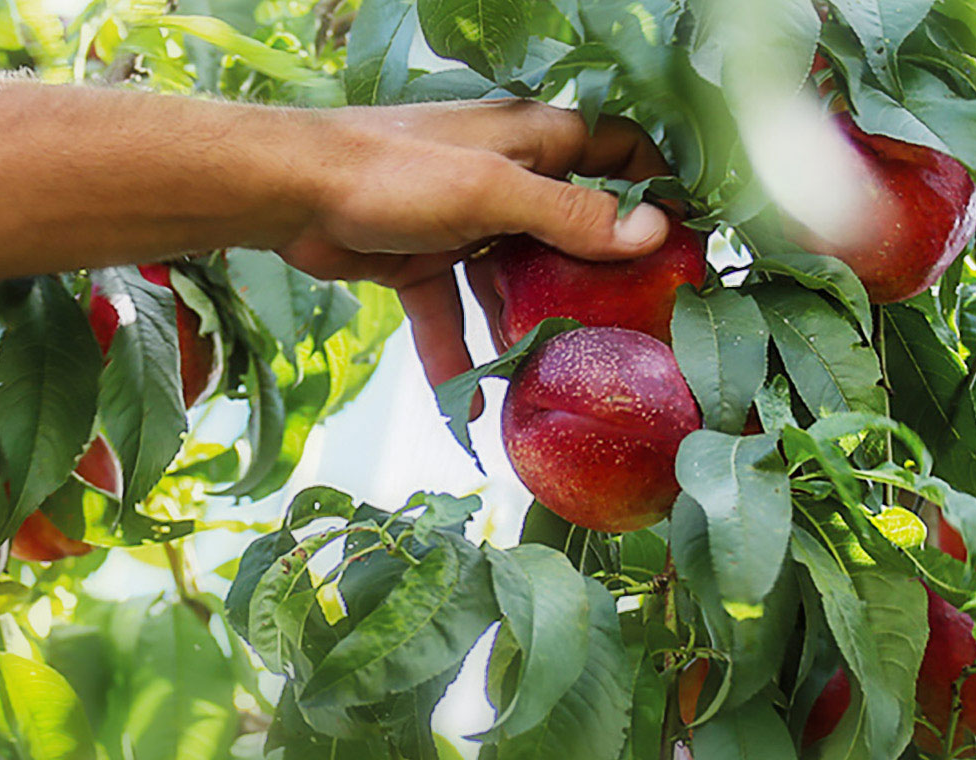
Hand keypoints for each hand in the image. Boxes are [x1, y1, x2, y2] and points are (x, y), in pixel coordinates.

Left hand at [278, 100, 675, 412]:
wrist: (289, 191)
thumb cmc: (394, 171)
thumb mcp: (495, 193)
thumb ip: (572, 216)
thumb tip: (654, 232)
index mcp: (535, 139)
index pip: (618, 148)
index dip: (654, 187)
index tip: (686, 241)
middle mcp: (506, 175)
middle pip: (571, 227)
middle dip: (596, 279)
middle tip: (633, 331)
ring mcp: (465, 219)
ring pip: (514, 279)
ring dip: (528, 326)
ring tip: (557, 379)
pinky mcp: (423, 259)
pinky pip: (453, 312)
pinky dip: (459, 354)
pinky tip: (471, 404)